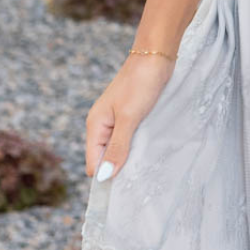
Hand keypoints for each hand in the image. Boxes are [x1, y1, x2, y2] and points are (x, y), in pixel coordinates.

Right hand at [85, 53, 175, 180]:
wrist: (156, 55)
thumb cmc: (141, 84)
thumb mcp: (129, 118)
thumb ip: (117, 147)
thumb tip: (103, 176)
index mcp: (96, 125)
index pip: (93, 162)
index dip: (104, 177)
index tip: (122, 193)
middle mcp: (103, 124)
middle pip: (105, 158)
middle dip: (118, 170)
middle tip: (138, 185)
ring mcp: (117, 120)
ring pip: (119, 149)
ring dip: (129, 159)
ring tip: (145, 172)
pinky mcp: (132, 116)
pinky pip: (130, 139)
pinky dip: (137, 147)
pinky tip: (149, 154)